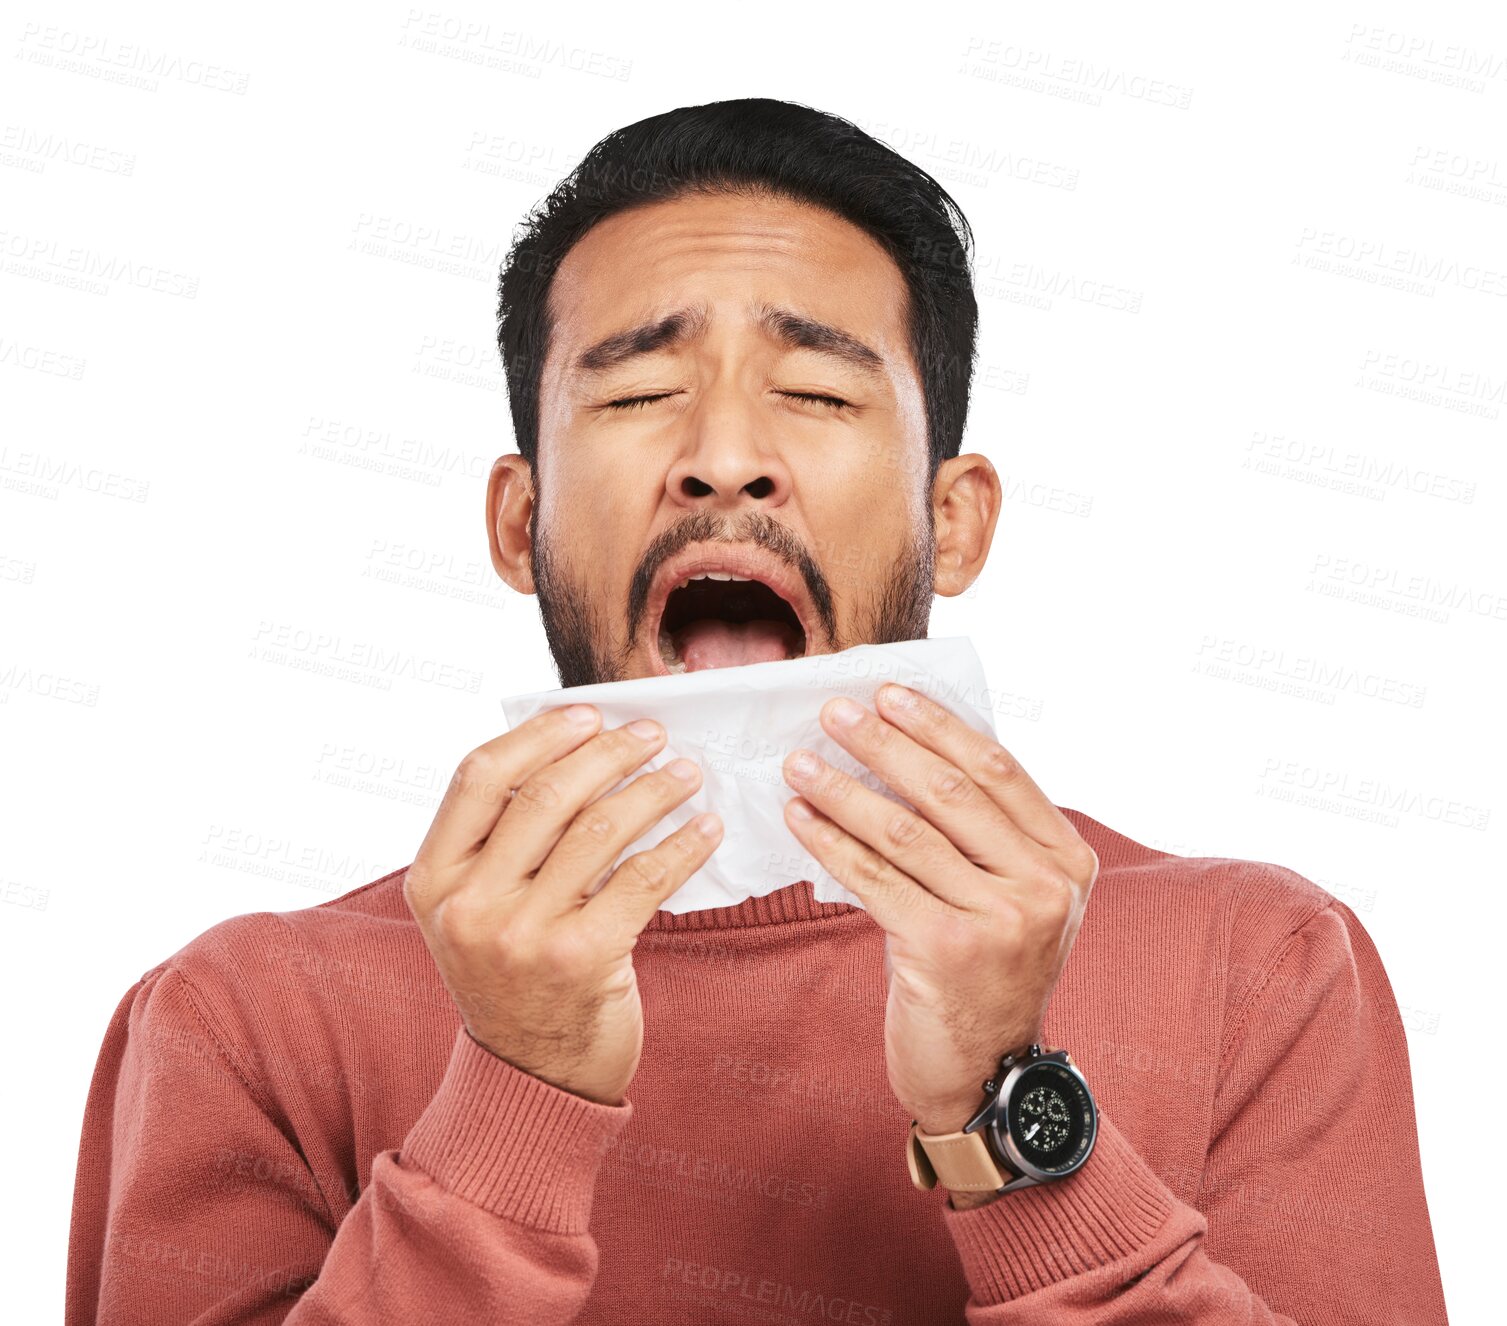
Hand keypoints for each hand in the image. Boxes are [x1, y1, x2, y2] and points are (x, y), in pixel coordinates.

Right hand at [404, 705, 722, 1105]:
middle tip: (652, 736)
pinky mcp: (580, 959)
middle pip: (545, 795)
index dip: (538, 734)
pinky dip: (682, 845)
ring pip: (599, 830)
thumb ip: (504, 842)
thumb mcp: (480, 909)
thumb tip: (576, 747)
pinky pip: (644, 878)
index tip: (588, 713)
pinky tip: (705, 829)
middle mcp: (469, 905)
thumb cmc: (517, 976)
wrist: (532, 1080)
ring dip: (653, 790)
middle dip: (609, 753)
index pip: (479, 776)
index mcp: (434, 879)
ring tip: (686, 774)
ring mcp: (522, 935)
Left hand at [781, 684, 1097, 1149]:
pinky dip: (830, 842)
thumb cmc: (985, 974)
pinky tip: (799, 817)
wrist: (985, 1075)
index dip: (938, 725)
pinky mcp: (946, 950)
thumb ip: (984, 837)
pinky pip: (874, 878)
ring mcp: (1000, 920)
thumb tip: (907, 751)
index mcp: (1066, 860)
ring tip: (800, 762)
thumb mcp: (1012, 899)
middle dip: (883, 744)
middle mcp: (1044, 886)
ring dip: (842, 790)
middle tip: (833, 712)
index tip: (888, 693)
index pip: (997, 768)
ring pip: (904, 831)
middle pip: (949, 791)